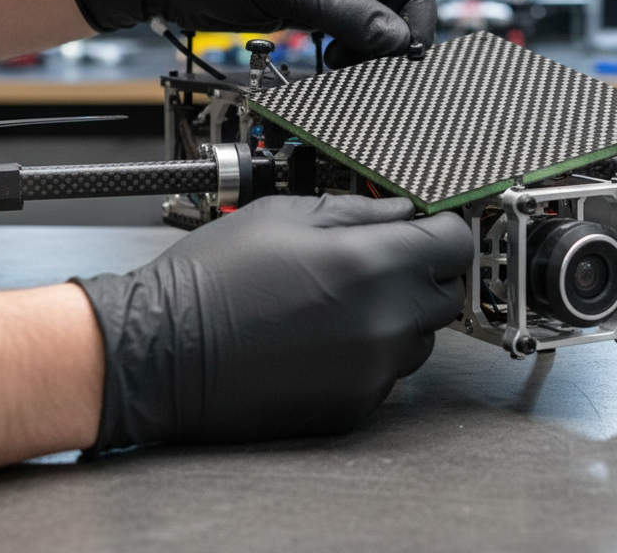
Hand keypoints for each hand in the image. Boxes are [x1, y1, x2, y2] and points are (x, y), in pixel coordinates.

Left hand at [65, 0, 434, 67]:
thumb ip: (347, 13)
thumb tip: (397, 39)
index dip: (416, 2)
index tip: (415, 42)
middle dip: (392, 26)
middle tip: (392, 62)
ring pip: (369, 11)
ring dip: (370, 41)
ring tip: (357, 64)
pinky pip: (345, 24)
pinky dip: (349, 45)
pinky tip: (337, 61)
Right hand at [74, 195, 470, 451]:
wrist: (162, 354)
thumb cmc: (212, 280)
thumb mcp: (282, 214)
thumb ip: (357, 210)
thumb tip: (402, 209)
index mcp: (368, 265)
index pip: (454, 242)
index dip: (443, 227)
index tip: (430, 224)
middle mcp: (381, 324)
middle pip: (446, 291)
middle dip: (422, 269)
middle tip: (377, 258)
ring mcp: (370, 373)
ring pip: (420, 336)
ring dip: (397, 313)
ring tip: (338, 300)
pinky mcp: (353, 408)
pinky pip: (388, 372)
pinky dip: (370, 352)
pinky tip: (322, 336)